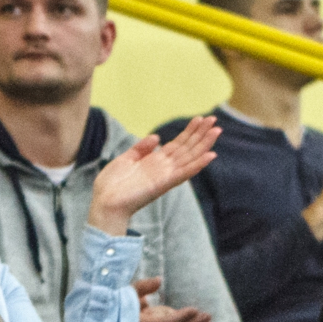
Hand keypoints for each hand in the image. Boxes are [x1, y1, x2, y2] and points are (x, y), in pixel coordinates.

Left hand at [88, 118, 218, 235]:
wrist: (105, 203)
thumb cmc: (112, 185)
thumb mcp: (125, 160)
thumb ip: (141, 149)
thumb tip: (157, 137)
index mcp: (155, 162)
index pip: (177, 144)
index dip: (189, 131)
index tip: (200, 119)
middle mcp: (163, 168)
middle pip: (187, 148)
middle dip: (201, 134)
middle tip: (214, 119)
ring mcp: (165, 176)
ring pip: (190, 157)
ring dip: (204, 145)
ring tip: (217, 131)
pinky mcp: (163, 184)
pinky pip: (184, 173)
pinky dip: (197, 165)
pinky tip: (210, 155)